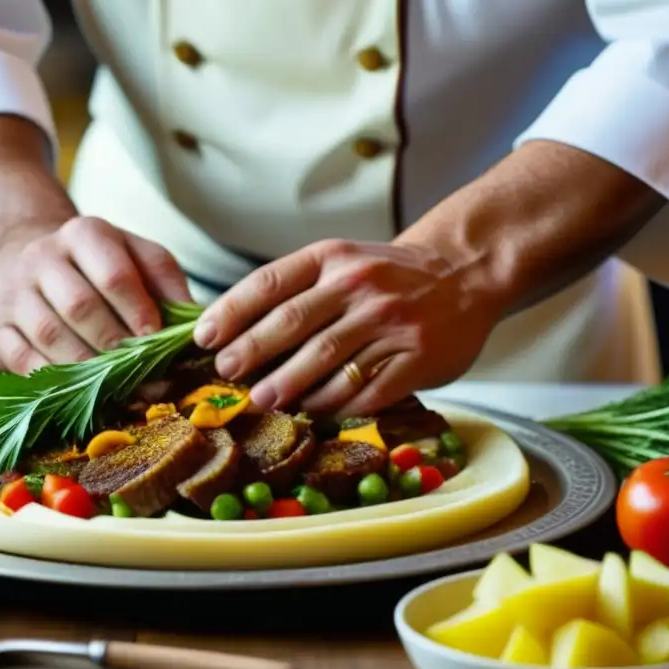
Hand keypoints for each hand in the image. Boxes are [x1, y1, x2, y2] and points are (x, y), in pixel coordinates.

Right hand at [0, 216, 192, 373]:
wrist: (32, 264)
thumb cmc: (99, 269)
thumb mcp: (138, 259)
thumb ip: (167, 285)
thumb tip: (197, 325)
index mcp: (85, 233)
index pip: (114, 274)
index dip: (139, 313)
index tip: (158, 342)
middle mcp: (42, 256)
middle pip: (81, 307)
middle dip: (117, 348)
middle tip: (146, 379)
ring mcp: (12, 291)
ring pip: (50, 335)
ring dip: (89, 369)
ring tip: (119, 391)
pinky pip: (20, 359)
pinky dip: (53, 381)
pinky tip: (79, 394)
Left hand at [192, 239, 503, 416]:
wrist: (465, 272)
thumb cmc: (387, 274)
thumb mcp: (341, 261)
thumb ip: (295, 289)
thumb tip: (233, 332)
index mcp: (333, 257)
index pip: (270, 282)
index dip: (231, 311)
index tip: (203, 337)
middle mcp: (360, 285)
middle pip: (294, 323)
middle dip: (252, 352)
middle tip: (226, 375)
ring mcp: (391, 322)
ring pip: (328, 360)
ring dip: (288, 385)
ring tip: (262, 399)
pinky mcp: (416, 358)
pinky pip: (366, 389)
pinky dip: (335, 404)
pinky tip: (315, 411)